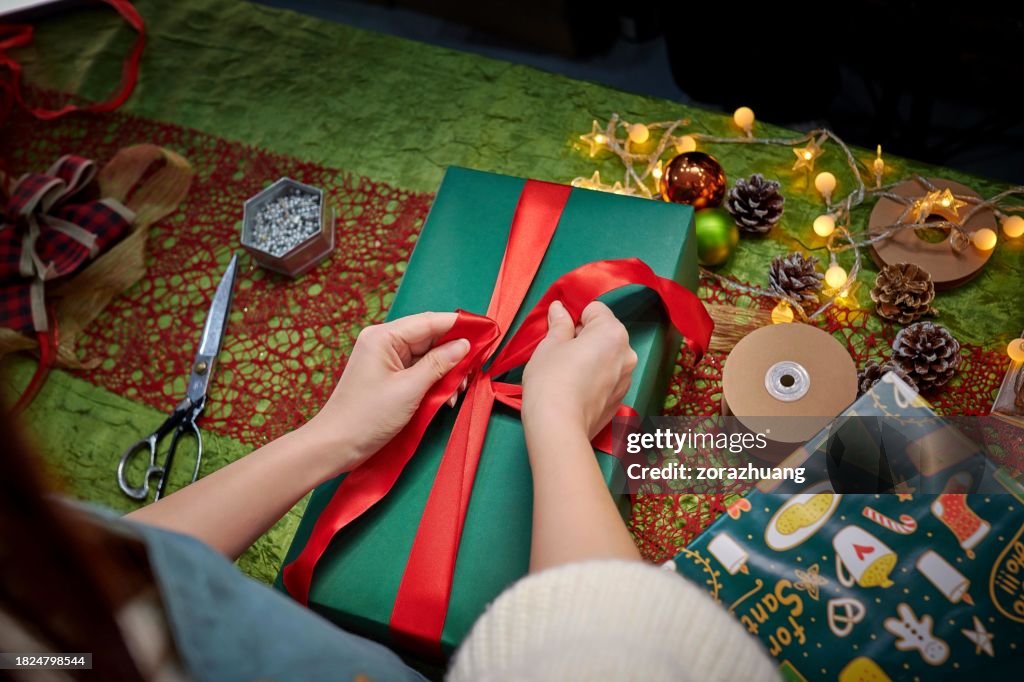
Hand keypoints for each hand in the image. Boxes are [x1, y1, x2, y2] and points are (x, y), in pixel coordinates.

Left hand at [305, 312, 469, 472]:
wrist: (335, 446)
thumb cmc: (368, 416)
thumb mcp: (410, 389)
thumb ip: (439, 364)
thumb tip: (465, 345)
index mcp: (384, 336)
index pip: (430, 321)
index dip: (460, 325)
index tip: (487, 331)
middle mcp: (384, 342)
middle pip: (430, 338)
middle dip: (454, 354)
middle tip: (476, 369)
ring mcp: (385, 360)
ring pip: (427, 356)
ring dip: (446, 372)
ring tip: (458, 391)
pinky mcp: (388, 377)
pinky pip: (418, 371)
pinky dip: (434, 382)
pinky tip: (446, 397)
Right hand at [521, 300, 636, 439]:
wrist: (558, 426)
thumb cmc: (551, 379)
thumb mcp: (550, 345)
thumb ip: (559, 324)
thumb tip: (559, 309)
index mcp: (613, 333)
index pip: (595, 310)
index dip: (575, 318)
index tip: (560, 333)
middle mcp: (627, 353)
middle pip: (604, 334)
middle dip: (585, 338)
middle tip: (561, 354)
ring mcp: (627, 378)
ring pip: (607, 357)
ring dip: (591, 359)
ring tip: (568, 375)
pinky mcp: (620, 399)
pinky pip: (608, 378)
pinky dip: (595, 378)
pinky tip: (577, 390)